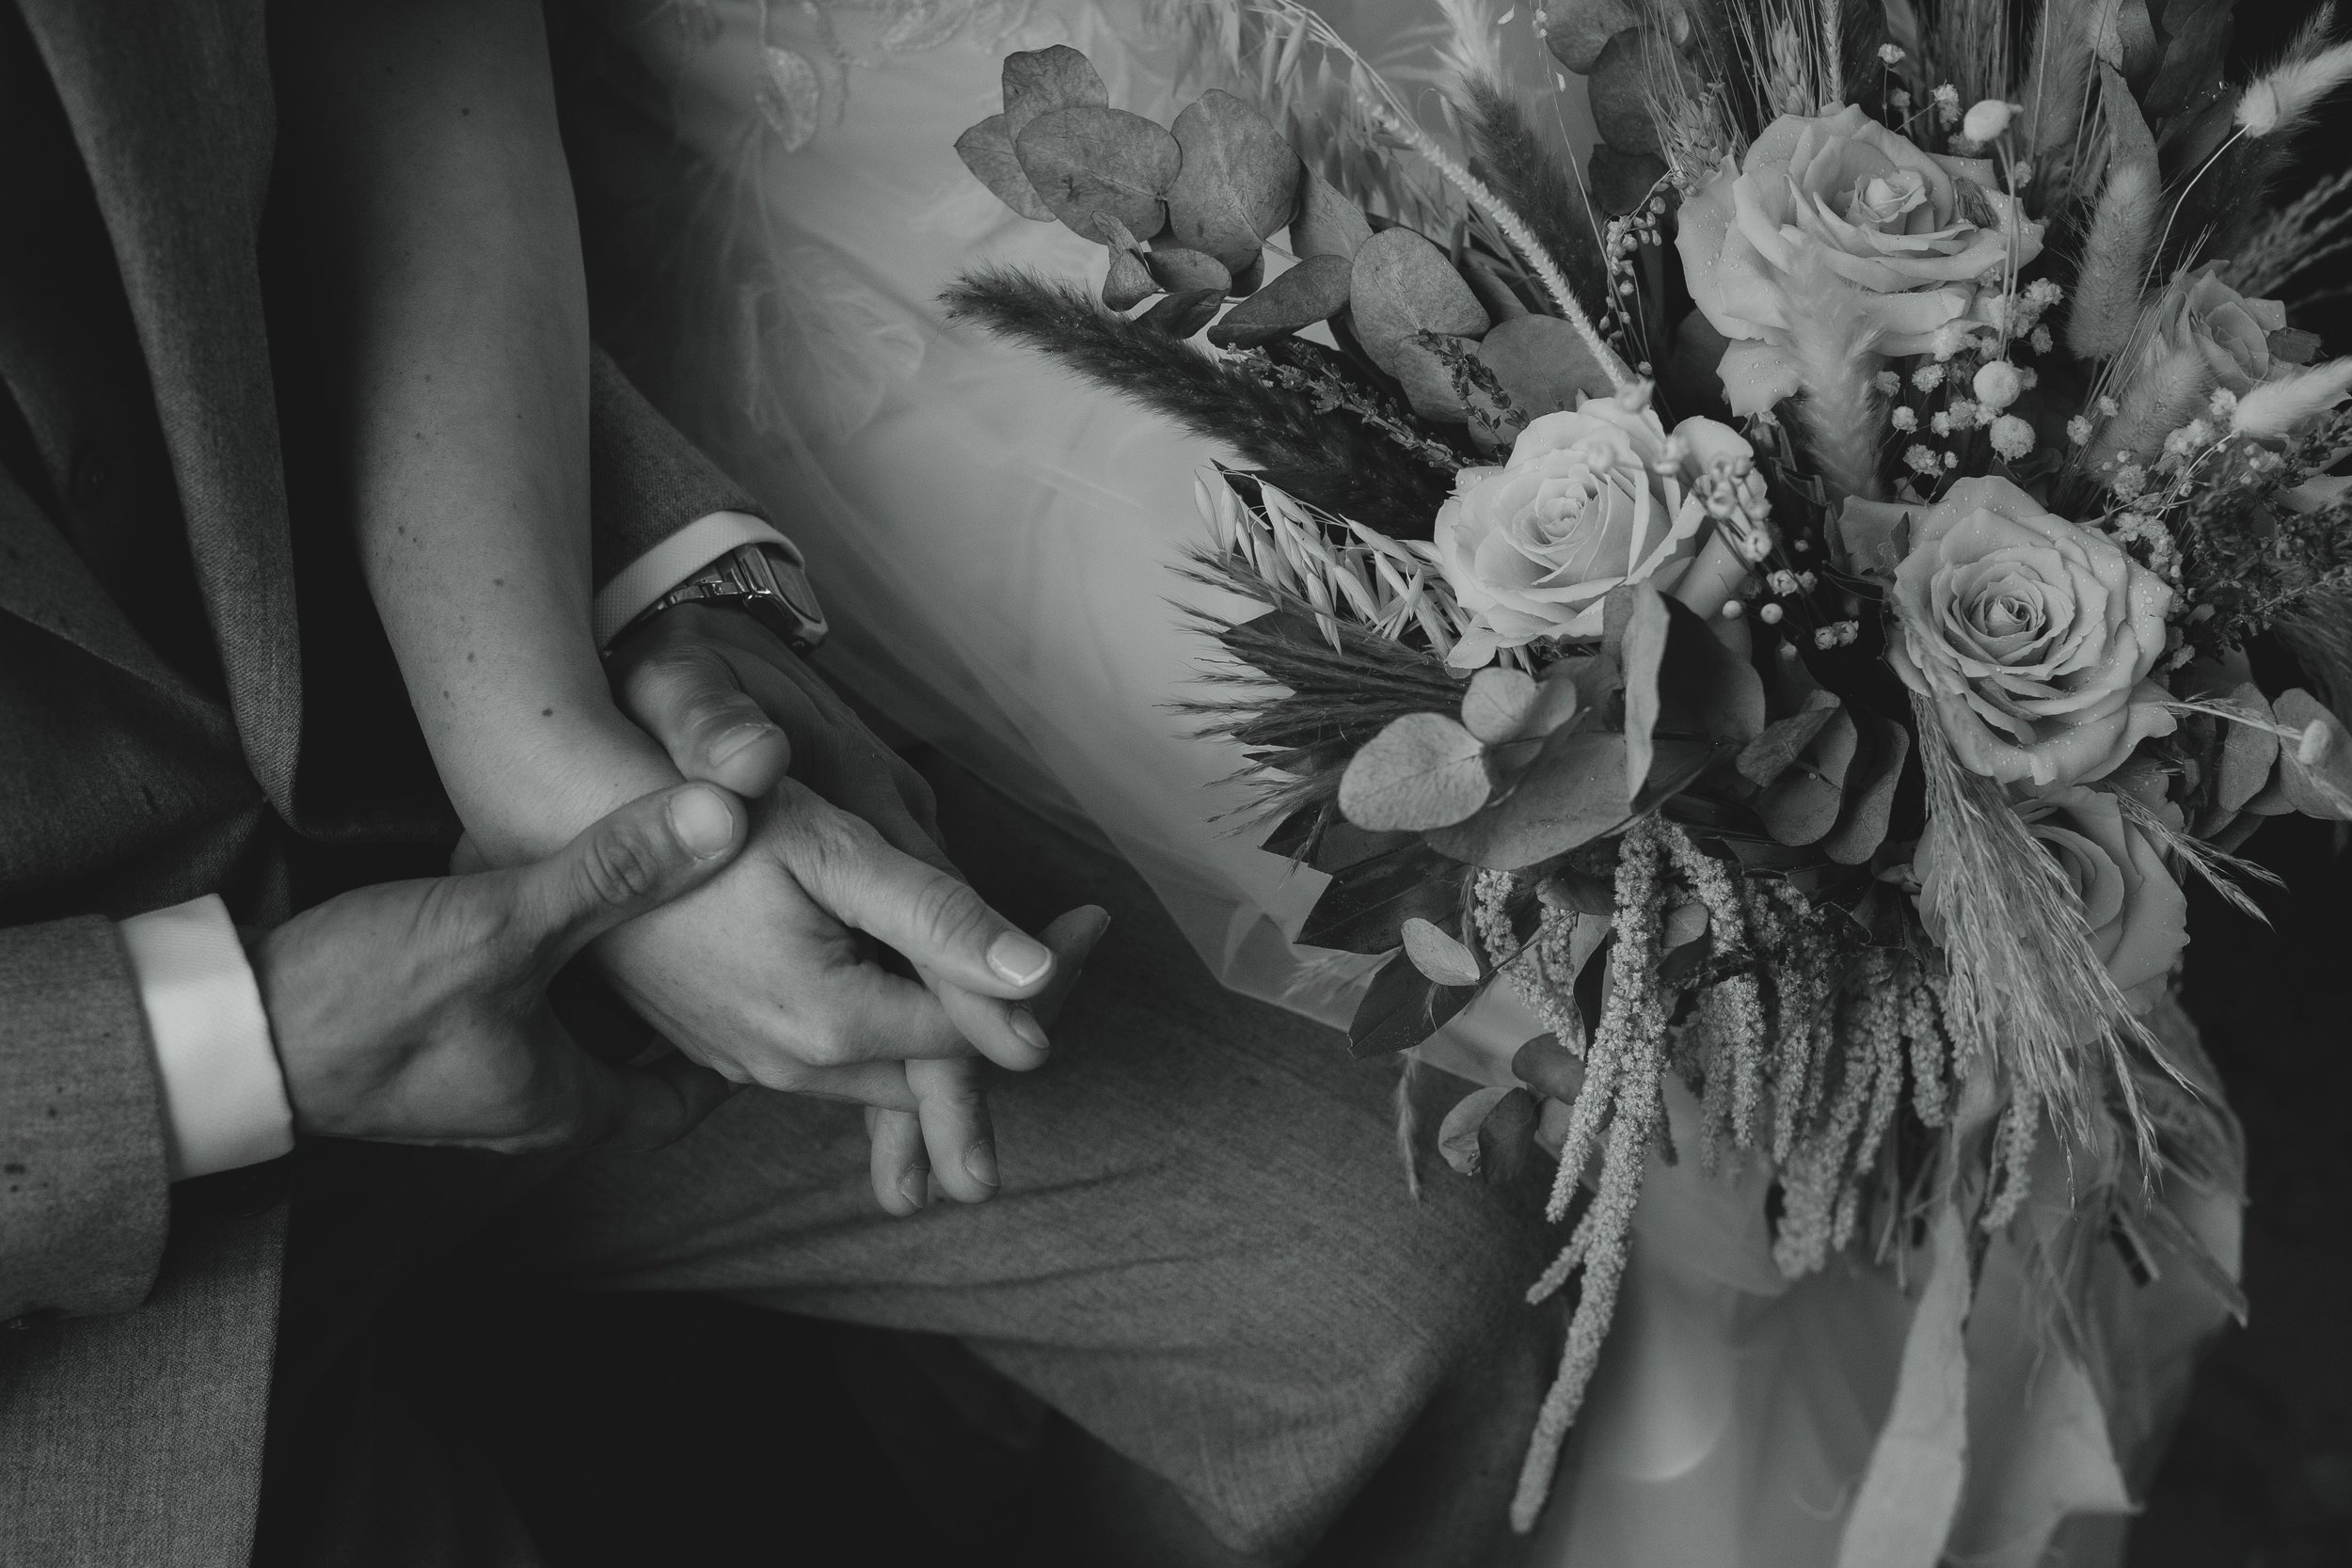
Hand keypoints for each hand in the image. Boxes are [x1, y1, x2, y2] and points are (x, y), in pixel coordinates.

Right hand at [256, 782, 749, 1151]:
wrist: (228, 1030)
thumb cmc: (366, 999)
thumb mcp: (507, 922)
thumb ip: (615, 868)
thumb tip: (722, 817)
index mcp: (565, 1106)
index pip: (680, 1103)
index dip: (729, 1058)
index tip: (765, 1002)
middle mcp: (523, 1106)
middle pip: (631, 1064)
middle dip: (672, 1007)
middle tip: (718, 939)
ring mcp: (469, 1079)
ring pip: (569, 1030)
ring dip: (604, 979)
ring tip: (645, 907)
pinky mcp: (424, 1042)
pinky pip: (513, 1007)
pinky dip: (544, 964)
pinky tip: (544, 900)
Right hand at [604, 605, 1107, 1213]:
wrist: (566, 821)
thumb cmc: (702, 818)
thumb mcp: (833, 851)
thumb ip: (939, 919)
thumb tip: (1039, 983)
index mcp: (829, 1024)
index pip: (980, 1029)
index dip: (1048, 978)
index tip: (1093, 920)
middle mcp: (789, 1065)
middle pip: (941, 1060)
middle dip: (1011, 1008)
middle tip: (1072, 941)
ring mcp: (748, 1063)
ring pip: (887, 1063)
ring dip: (948, 1018)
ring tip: (1007, 961)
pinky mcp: (722, 1045)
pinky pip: (832, 1053)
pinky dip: (887, 1021)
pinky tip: (906, 976)